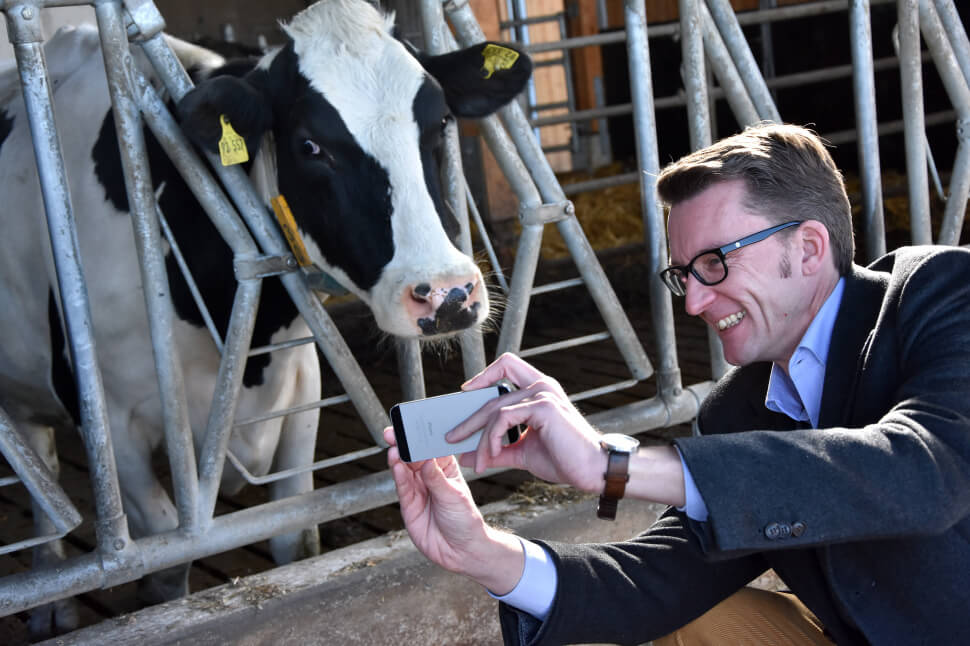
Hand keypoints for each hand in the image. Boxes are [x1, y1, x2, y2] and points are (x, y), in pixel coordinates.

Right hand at [384, 427, 523, 593]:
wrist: (462, 551)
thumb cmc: (465, 520)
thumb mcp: (454, 496)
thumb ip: (436, 480)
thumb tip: (425, 461)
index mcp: (446, 468)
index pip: (432, 448)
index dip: (422, 436)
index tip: (413, 424)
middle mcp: (430, 477)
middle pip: (414, 456)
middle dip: (403, 444)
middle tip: (394, 432)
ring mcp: (418, 490)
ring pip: (405, 470)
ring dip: (398, 458)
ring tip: (394, 447)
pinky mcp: (409, 505)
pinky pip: (402, 487)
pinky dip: (397, 475)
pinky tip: (395, 464)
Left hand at [448, 353, 605, 492]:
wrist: (592, 471)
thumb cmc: (563, 459)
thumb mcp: (522, 453)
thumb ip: (496, 450)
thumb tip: (466, 455)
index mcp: (539, 390)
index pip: (507, 365)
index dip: (485, 374)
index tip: (467, 392)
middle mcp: (541, 385)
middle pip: (492, 393)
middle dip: (469, 418)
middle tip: (451, 437)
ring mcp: (543, 393)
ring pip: (495, 410)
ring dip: (480, 437)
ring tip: (477, 461)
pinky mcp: (544, 406)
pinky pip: (504, 418)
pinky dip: (491, 438)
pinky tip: (491, 456)